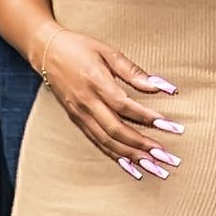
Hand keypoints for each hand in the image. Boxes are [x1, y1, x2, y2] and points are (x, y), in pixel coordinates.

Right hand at [38, 29, 185, 180]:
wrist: (46, 51)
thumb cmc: (80, 48)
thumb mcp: (108, 52)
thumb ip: (133, 72)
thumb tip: (160, 86)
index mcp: (96, 82)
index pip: (124, 106)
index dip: (147, 117)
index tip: (169, 126)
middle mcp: (86, 102)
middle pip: (116, 130)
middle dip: (143, 146)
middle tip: (166, 156)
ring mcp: (80, 114)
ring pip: (107, 141)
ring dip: (132, 156)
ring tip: (154, 167)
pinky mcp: (77, 120)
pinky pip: (98, 142)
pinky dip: (115, 156)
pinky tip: (131, 167)